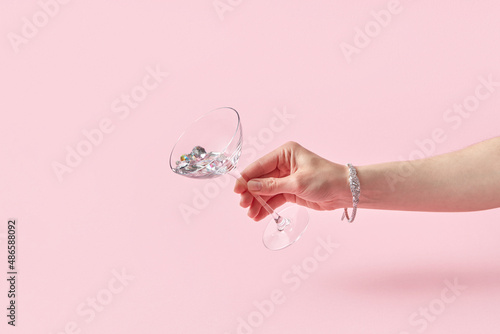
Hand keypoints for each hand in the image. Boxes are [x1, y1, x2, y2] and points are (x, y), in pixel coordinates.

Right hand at [234, 141, 350, 220]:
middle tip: (244, 205)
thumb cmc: (326, 179)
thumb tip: (251, 187)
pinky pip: (273, 198)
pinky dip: (266, 206)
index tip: (237, 190)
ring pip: (265, 190)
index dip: (246, 178)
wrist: (345, 191)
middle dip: (251, 193)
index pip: (260, 165)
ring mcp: (286, 178)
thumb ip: (272, 186)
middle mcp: (283, 164)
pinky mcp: (290, 190)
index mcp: (285, 153)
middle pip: (260, 179)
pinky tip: (258, 215)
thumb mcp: (297, 182)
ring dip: (257, 202)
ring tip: (251, 214)